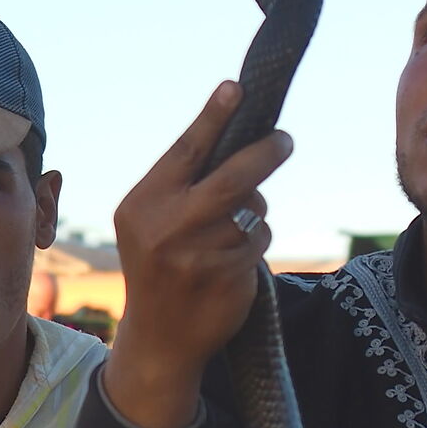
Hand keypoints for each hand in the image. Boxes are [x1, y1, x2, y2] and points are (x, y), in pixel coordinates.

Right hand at [103, 81, 292, 427]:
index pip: (185, 151)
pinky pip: (259, 241)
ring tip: (229, 232)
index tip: (237, 87)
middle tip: (285, 140)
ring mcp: (199, 256)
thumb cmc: (159, 267)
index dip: (213, 117)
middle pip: (232, 176)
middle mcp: (167, 228)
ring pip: (252, 210)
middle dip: (265, 154)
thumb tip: (235, 135)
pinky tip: (233, 261)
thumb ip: (181, 185)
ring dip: (254, 212)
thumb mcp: (149, 223)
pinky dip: (255, 242)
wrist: (159, 340)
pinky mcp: (228, 278)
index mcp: (142, 205)